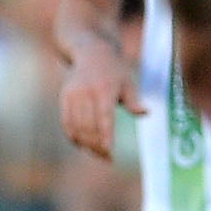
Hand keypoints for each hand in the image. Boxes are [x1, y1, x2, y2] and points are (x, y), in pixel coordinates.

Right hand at [59, 40, 143, 160]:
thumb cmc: (115, 71)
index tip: (109, 152)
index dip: (105, 135)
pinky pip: (67, 122)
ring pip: (77, 126)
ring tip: (97, 154)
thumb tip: (145, 113)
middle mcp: (86, 92)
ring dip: (86, 144)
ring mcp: (73, 94)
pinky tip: (82, 145)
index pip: (104, 117)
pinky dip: (73, 136)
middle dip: (97, 145)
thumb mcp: (128, 82)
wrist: (91, 52)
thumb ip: (134, 100)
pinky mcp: (64, 97)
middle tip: (107, 158)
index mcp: (105, 89)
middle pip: (89, 126)